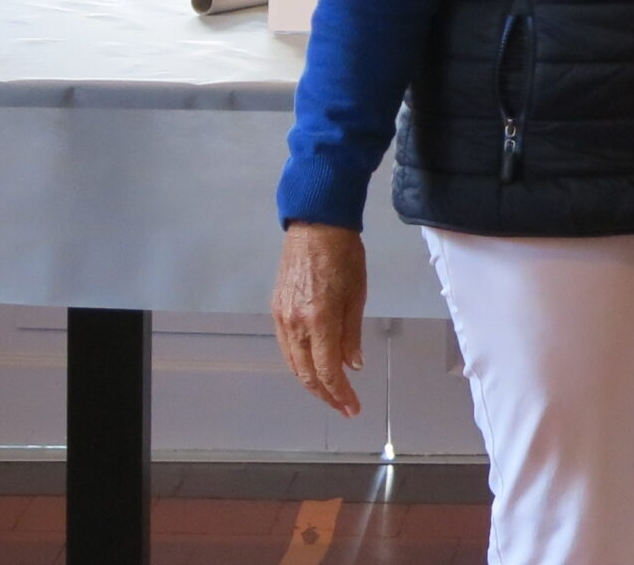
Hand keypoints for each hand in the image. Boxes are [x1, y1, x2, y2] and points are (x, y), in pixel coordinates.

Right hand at [271, 221, 366, 415]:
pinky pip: (286, 346)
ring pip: (293, 363)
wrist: (316, 226)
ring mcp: (282, 317)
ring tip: (330, 393)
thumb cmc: (343, 255)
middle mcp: (295, 323)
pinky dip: (300, 363)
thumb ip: (351, 334)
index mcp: (319, 319)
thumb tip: (352, 365)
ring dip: (311, 382)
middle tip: (343, 406)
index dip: (340, 394)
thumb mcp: (357, 294)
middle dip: (326, 395)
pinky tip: (313, 367)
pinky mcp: (276, 309)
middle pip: (306, 373)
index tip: (352, 407)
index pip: (328, 371)